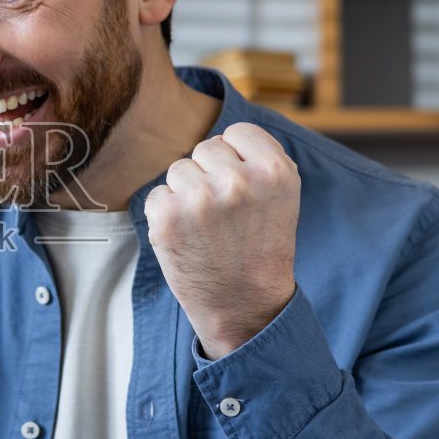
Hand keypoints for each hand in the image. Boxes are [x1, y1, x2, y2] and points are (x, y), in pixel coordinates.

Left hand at [144, 122, 299, 359]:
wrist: (243, 307)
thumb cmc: (260, 249)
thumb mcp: (281, 198)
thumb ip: (258, 160)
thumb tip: (220, 139)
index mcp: (275, 170)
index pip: (238, 132)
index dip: (236, 158)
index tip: (241, 188)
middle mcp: (239, 180)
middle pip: (205, 149)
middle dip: (210, 176)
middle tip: (225, 217)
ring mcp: (201, 197)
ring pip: (179, 170)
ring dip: (186, 194)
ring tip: (207, 228)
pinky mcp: (168, 216)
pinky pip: (157, 194)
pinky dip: (166, 215)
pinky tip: (187, 238)